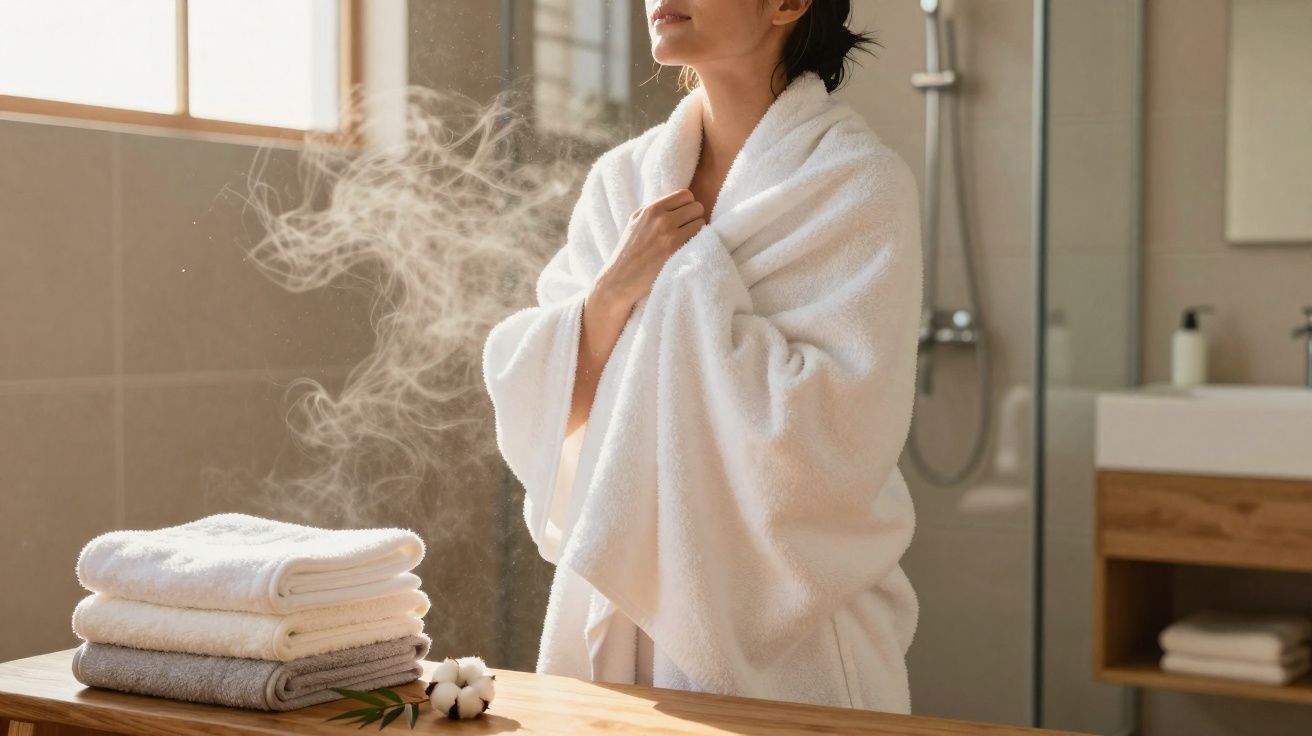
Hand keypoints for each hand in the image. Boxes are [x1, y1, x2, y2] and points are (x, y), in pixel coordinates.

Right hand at [593, 188, 705, 310]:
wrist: (620, 279)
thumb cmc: (629, 251)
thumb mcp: (636, 222)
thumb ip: (655, 210)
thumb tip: (678, 202)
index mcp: (651, 210)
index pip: (685, 195)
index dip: (687, 205)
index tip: (683, 215)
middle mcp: (662, 220)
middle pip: (697, 207)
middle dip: (694, 217)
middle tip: (687, 228)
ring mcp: (670, 236)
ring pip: (701, 222)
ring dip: (698, 231)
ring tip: (686, 240)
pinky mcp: (677, 253)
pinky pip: (700, 239)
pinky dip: (698, 243)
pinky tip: (688, 249)